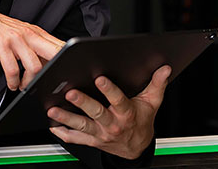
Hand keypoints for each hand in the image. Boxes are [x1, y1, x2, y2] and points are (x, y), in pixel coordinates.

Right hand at [0, 5, 64, 90]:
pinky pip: (12, 70)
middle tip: (50, 84)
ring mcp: (15, 40)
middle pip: (53, 53)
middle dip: (55, 71)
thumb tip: (50, 63)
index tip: (68, 74)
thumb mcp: (21, 33)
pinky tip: (12, 84)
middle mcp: (28, 34)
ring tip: (25, 87)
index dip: (68, 59)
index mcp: (36, 32)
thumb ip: (36, 45)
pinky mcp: (1, 47)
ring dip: (31, 82)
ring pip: (35, 66)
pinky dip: (13, 82)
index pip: (58, 45)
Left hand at [47, 65, 171, 159]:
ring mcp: (101, 134)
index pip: (118, 100)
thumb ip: (157, 84)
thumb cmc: (142, 121)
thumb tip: (165, 68)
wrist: (137, 148)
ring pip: (82, 126)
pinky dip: (63, 133)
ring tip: (53, 110)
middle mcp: (112, 124)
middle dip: (83, 103)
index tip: (100, 78)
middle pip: (96, 113)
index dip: (109, 90)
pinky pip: (76, 139)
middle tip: (70, 93)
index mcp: (126, 113)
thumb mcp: (152, 103)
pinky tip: (52, 126)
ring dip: (66, 118)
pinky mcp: (92, 140)